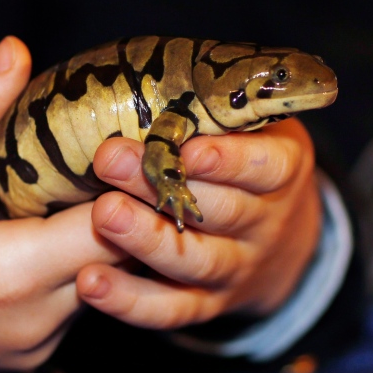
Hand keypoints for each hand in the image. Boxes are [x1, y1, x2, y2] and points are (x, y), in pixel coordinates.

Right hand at [0, 37, 125, 372]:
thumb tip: (17, 51)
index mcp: (6, 274)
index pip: (111, 225)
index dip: (129, 182)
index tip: (130, 142)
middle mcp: (30, 322)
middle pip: (119, 261)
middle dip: (128, 211)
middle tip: (127, 161)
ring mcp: (30, 348)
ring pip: (103, 287)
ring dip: (105, 243)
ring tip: (96, 190)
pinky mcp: (24, 360)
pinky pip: (73, 310)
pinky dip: (77, 272)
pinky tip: (58, 233)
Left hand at [74, 118, 322, 328]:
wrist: (278, 241)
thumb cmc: (246, 160)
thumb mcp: (253, 125)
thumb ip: (214, 105)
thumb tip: (145, 63)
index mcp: (282, 169)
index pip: (265, 165)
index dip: (228, 159)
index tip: (187, 145)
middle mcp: (265, 223)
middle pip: (221, 209)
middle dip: (163, 185)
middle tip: (109, 159)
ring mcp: (237, 268)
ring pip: (196, 260)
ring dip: (145, 240)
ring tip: (101, 215)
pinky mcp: (206, 305)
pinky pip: (170, 310)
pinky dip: (130, 301)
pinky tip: (90, 283)